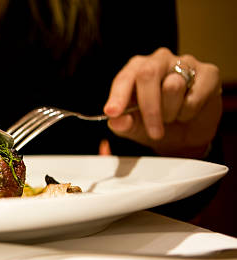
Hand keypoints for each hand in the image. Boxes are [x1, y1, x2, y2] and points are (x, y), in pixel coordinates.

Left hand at [103, 47, 221, 157]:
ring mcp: (185, 63)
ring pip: (173, 86)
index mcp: (136, 70)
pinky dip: (189, 112)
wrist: (185, 135)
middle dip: (149, 107)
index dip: (118, 95)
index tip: (113, 112)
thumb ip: (122, 124)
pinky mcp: (208, 73)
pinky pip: (195, 95)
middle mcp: (159, 61)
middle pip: (148, 74)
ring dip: (170, 112)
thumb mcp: (134, 128)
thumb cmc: (156, 124)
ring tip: (171, 116)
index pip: (124, 77)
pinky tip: (188, 111)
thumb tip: (116, 120)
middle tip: (154, 132)